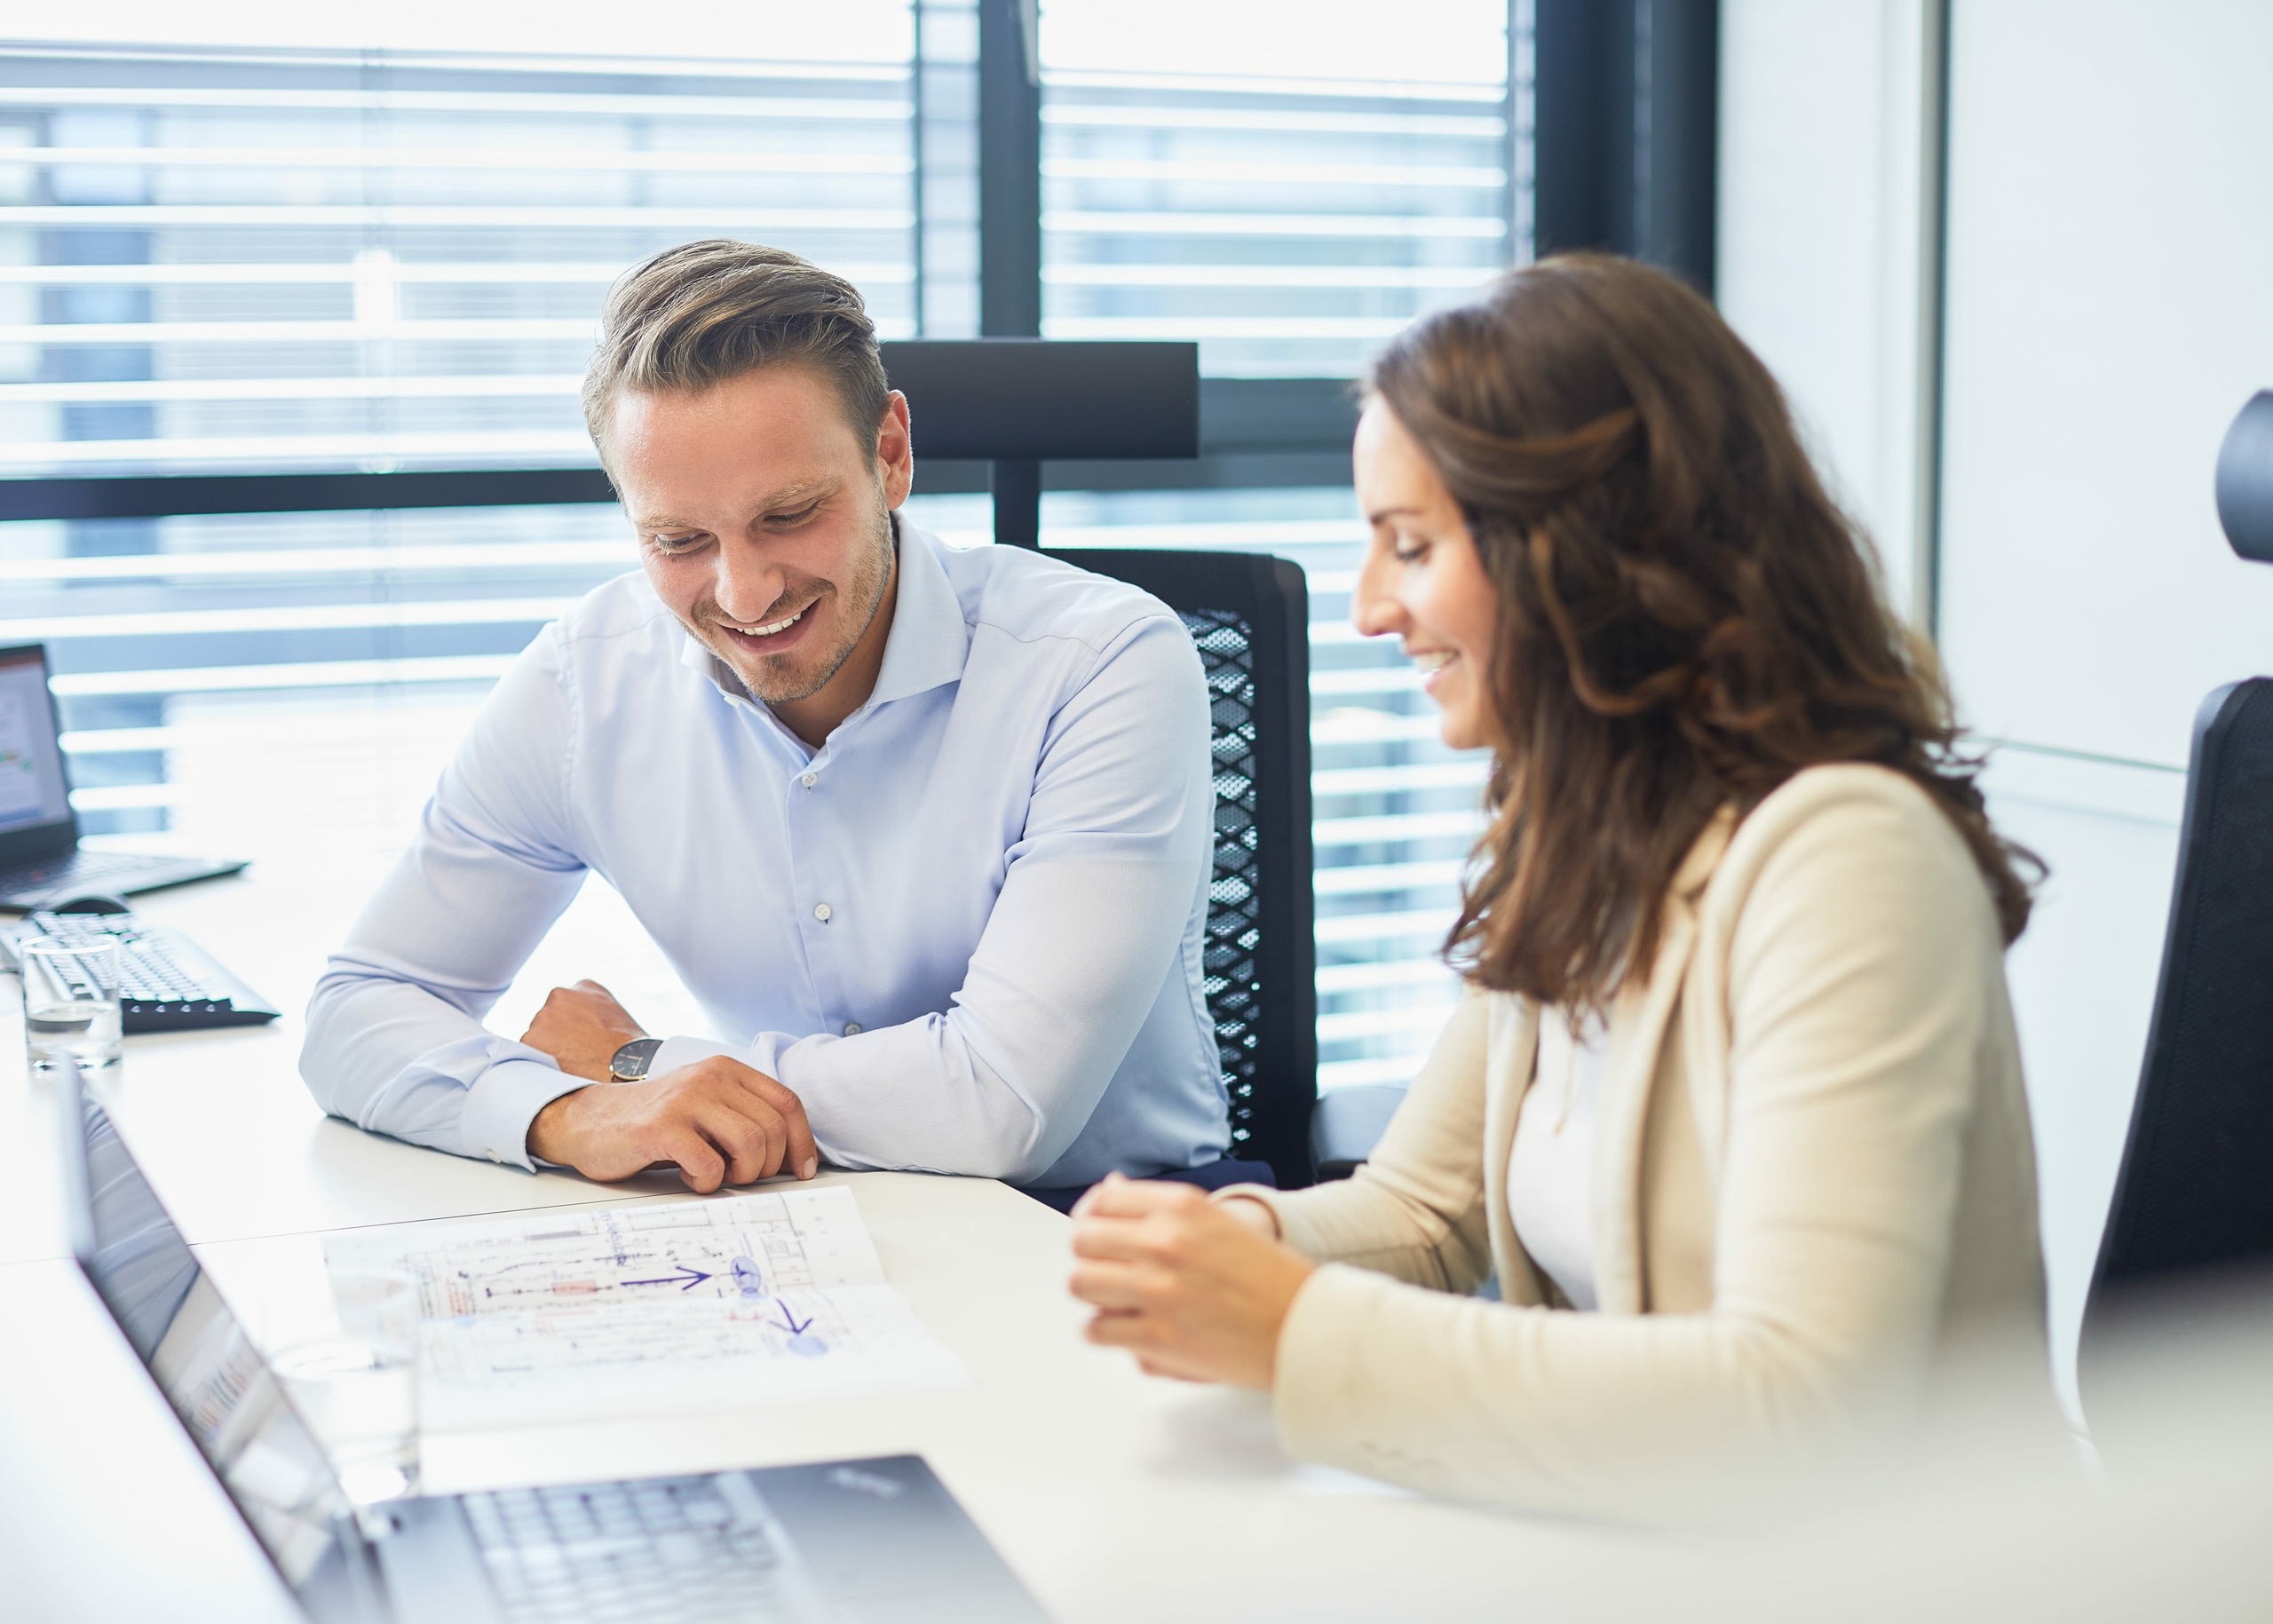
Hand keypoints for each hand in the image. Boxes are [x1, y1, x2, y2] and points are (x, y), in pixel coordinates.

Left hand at [521, 979, 646, 1081]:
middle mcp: (560, 995)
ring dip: (547, 1052)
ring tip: (570, 1069)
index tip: (582, 1041)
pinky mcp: (530, 1039)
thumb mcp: (619, 1018)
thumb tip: (581, 1031)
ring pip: (537, 1038)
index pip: (567, 1007)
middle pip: (548, 1021)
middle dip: (557, 1038)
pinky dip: (539, 1066)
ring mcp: (542, 1016)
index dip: (573, 1028)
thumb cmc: (630, 1050)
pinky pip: (528, 1055)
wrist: (628, 1068)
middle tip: (576, 1058)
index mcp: (584, 987)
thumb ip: (594, 1014)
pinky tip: (559, 1074)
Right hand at [527, 1056, 819, 1193]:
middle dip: (766, 1166)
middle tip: (741, 1177)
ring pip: (749, 1144)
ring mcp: (685, 1100)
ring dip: (741, 1174)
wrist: (589, 1121)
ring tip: (718, 1175)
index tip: (800, 1171)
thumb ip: (743, 1117)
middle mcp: (710, 1077)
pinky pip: (710, 1165)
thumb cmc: (656, 1122)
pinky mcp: (661, 1128)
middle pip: (771, 1129)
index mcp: (727, 1070)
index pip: (787, 1103)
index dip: (801, 1142)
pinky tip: (690, 1176)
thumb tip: (792, 1159)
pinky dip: (707, 1182)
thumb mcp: (706, 1106)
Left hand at [1068, 1174, 1314, 1387]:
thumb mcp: (1216, 1221)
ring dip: (1095, 1295)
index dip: (1092, 1220)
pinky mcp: (1157, 1337)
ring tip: (1119, 1303)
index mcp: (1181, 1207)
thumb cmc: (1269, 1278)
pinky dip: (1107, 1333)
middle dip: (1091, 1258)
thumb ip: (1160, 1207)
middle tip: (1109, 1272)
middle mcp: (1165, 1242)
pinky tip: (1131, 1330)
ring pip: (1080, 1284)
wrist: (1305, 1327)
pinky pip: (1096, 1330)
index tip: (1097, 1232)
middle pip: (1081, 1242)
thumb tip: (1111, 1188)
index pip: (1101, 1201)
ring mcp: (1158, 1290)